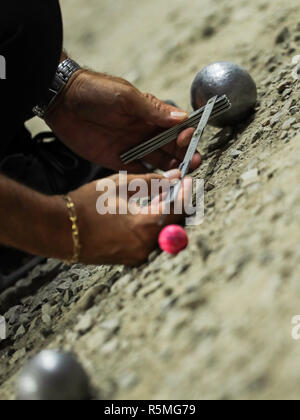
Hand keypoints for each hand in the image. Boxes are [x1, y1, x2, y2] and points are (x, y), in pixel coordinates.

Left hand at [45, 70, 200, 172]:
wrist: (61, 102)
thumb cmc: (95, 92)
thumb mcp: (125, 97)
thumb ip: (152, 110)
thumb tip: (182, 119)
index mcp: (149, 113)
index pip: (175, 126)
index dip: (186, 134)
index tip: (192, 140)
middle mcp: (144, 131)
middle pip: (171, 146)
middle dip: (184, 154)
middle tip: (194, 163)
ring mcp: (132, 146)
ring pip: (158, 160)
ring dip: (171, 167)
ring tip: (182, 176)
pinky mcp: (118, 160)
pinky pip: (139, 172)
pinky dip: (150, 178)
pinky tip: (161, 184)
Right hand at [68, 170, 191, 265]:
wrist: (60, 230)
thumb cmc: (86, 205)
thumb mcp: (120, 186)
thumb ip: (152, 182)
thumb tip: (173, 177)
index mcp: (145, 225)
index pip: (179, 210)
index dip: (187, 194)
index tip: (189, 181)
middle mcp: (146, 246)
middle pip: (175, 224)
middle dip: (177, 205)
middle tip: (173, 188)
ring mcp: (138, 256)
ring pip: (163, 233)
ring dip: (165, 216)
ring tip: (155, 198)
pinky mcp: (130, 259)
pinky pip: (150, 242)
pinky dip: (152, 227)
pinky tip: (143, 213)